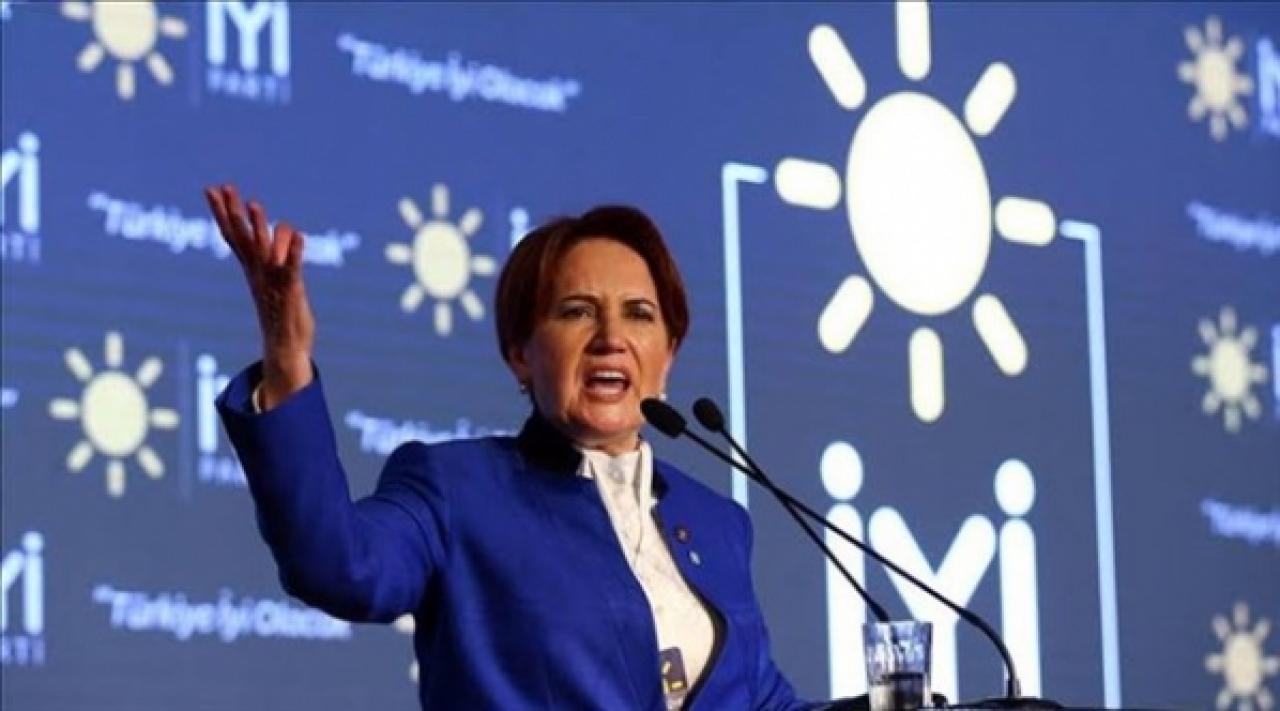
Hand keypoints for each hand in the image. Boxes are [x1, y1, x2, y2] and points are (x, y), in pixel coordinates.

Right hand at [204, 184, 314, 409]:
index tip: (212, 189)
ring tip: (254, 204)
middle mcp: (257, 272)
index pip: (234, 235)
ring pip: (263, 250)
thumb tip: (285, 231)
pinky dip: (295, 253)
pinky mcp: (291, 292)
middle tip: (222, 187)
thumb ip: (280, 254)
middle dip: (232, 211)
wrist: (285, 348)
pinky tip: (299, 236)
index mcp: (252, 268)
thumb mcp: (281, 278)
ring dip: (259, 227)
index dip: (223, 212)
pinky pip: (292, 269)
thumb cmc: (284, 312)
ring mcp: (272, 282)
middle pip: (243, 237)